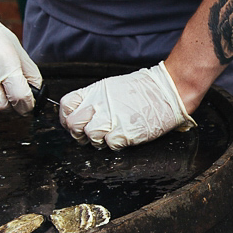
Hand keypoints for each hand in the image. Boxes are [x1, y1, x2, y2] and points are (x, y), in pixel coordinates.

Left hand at [59, 62, 194, 149]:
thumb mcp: (112, 87)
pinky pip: (110, 145)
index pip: (66, 106)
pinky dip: (115, 144)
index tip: (74, 122)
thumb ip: (95, 99)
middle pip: (73, 124)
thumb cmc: (144, 89)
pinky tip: (124, 136)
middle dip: (79, 133)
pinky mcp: (123, 133)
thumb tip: (84, 112)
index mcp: (95, 92)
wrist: (167, 91)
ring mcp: (110, 120)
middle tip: (90, 134)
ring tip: (111, 134)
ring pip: (90, 137)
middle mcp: (99, 105)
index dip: (67, 117)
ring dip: (99, 140)